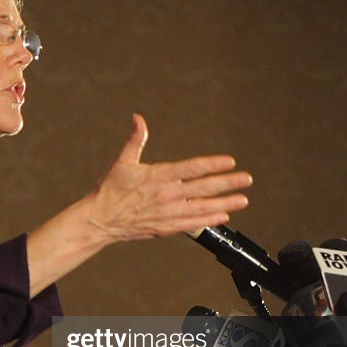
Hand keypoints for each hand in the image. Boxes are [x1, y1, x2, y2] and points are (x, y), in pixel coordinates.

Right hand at [86, 114, 250, 241]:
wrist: (100, 219)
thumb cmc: (110, 190)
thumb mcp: (122, 161)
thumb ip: (135, 139)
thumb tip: (138, 119)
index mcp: (158, 176)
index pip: (192, 168)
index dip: (213, 164)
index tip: (229, 162)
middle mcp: (167, 195)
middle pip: (203, 188)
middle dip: (227, 183)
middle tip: (245, 179)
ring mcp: (168, 213)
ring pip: (202, 207)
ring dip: (225, 203)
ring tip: (242, 200)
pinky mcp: (166, 227)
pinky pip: (193, 224)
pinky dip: (209, 220)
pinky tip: (222, 216)